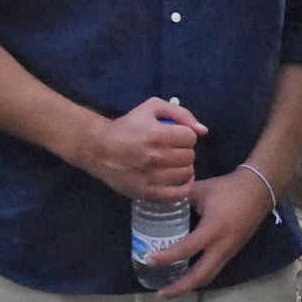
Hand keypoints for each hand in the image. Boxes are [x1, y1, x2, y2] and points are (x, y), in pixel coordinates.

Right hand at [77, 96, 203, 197]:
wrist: (99, 148)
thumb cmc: (127, 126)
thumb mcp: (152, 107)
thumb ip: (181, 113)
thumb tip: (203, 131)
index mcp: (156, 134)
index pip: (191, 138)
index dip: (185, 135)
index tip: (175, 136)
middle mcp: (155, 157)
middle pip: (189, 156)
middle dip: (184, 151)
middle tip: (172, 150)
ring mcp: (151, 177)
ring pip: (186, 174)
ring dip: (184, 167)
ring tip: (172, 163)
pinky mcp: (148, 193)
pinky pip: (179, 194)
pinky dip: (185, 187)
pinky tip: (179, 179)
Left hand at [149, 166, 277, 296]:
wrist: (259, 190)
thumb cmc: (229, 188)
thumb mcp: (201, 189)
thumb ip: (180, 198)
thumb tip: (159, 202)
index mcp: (213, 229)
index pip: (187, 249)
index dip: (167, 257)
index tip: (149, 260)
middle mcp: (222, 246)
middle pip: (200, 276)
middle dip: (180, 288)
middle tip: (160, 293)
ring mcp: (229, 251)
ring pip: (208, 276)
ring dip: (190, 285)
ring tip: (171, 289)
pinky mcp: (232, 251)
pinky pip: (214, 269)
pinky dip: (199, 276)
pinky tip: (187, 274)